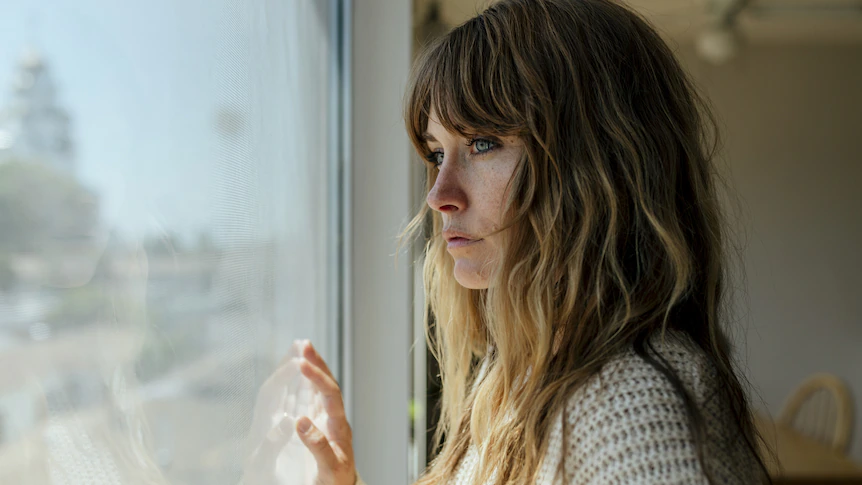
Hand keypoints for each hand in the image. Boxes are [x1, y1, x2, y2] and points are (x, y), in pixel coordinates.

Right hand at [294, 340, 356, 484]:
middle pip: (329, 384)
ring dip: (313, 368)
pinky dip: (306, 383)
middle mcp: (336, 419)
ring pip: (321, 389)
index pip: (330, 394)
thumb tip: (300, 420)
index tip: (301, 363)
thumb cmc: (336, 483)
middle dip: (317, 363)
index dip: (316, 377)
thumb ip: (317, 446)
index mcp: (340, 427)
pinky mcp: (321, 425)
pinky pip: (313, 398)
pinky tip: (299, 374)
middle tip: (304, 344)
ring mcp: (329, 421)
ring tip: (302, 348)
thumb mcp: (330, 468)